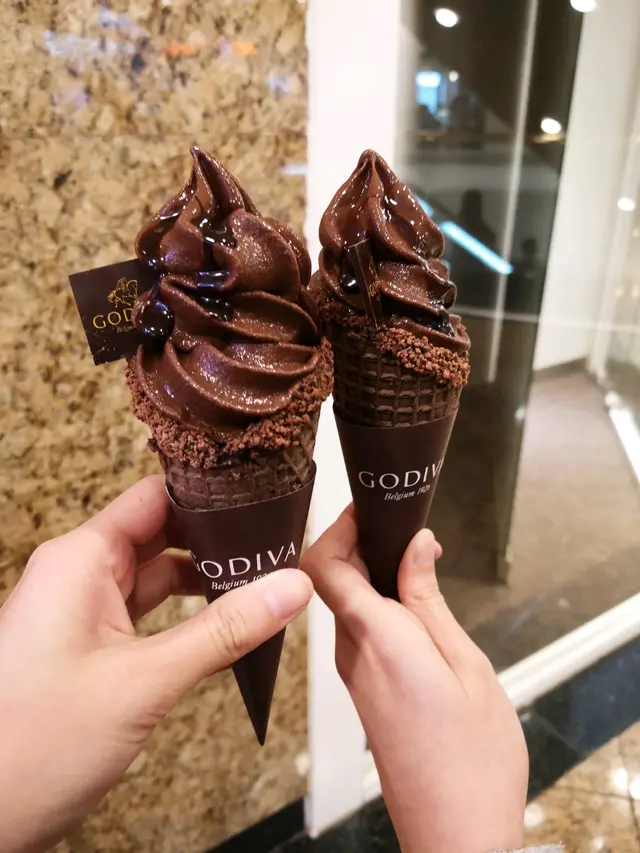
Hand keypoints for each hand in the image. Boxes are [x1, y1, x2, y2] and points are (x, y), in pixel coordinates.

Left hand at [0, 476, 312, 852]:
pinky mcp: (89, 644)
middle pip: (161, 532)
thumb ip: (223, 631)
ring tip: (261, 582)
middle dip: (216, 539)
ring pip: (155, 575)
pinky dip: (184, 614)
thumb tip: (289, 588)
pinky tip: (223, 622)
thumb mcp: (145, 681)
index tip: (259, 495)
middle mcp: (78, 575)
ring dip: (204, 580)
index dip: (207, 493)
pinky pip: (145, 612)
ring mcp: (82, 610)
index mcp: (80, 560)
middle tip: (275, 543)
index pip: (155, 497)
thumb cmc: (31, 748)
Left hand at [302, 507, 527, 852]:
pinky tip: (414, 603)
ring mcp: (353, 673)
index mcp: (376, 639)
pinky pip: (358, 628)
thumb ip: (428, 601)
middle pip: (328, 577)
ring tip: (415, 560)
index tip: (370, 506)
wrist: (455, 834)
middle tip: (403, 524)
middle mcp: (351, 653)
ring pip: (343, 602)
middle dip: (357, 542)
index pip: (324, 565)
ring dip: (369, 572)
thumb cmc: (472, 759)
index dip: (338, 527)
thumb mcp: (464, 664)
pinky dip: (377, 603)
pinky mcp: (363, 689)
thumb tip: (415, 545)